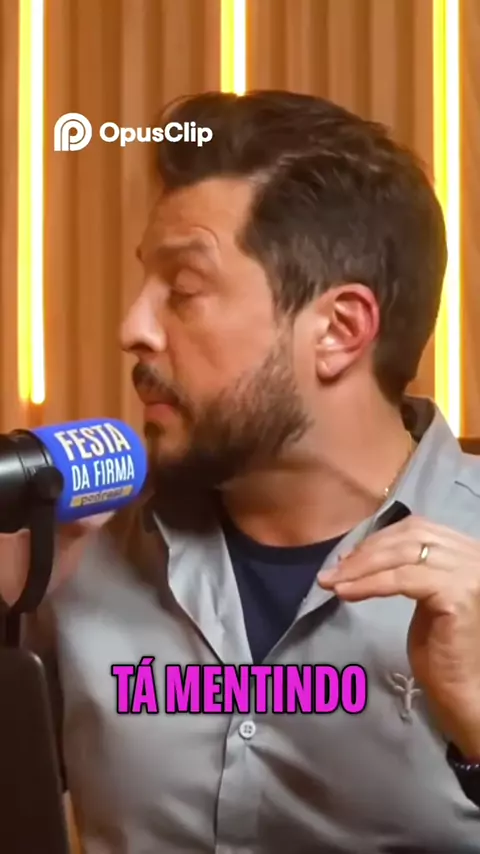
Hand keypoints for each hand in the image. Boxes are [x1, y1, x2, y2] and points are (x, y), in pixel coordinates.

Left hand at [319, 516, 479, 756]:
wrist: (462, 690)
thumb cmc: (441, 647)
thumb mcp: (421, 593)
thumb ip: (405, 567)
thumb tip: (359, 553)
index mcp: (466, 550)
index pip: (417, 529)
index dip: (379, 540)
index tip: (347, 558)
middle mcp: (474, 555)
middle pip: (410, 537)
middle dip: (366, 552)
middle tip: (334, 570)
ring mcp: (469, 573)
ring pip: (403, 556)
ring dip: (361, 567)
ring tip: (333, 582)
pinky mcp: (457, 594)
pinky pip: (402, 580)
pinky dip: (370, 584)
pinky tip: (346, 593)